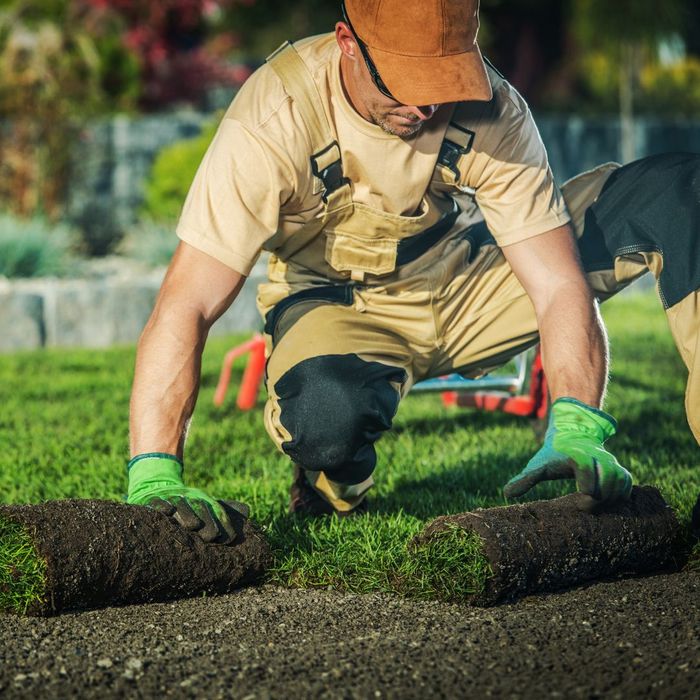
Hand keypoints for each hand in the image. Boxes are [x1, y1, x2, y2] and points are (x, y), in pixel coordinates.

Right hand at [127, 454, 248, 543]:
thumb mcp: (205, 502)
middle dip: (207, 522)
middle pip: (200, 509)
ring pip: (181, 505)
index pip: (217, 513)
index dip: (223, 525)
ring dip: (187, 514)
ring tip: (192, 525)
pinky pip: (158, 502)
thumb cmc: (187, 501)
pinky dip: (162, 506)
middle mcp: (190, 498)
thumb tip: (248, 511)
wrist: (158, 483)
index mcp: (204, 500)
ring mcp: (171, 498)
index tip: (228, 539)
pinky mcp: (153, 499)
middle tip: (210, 536)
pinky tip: (167, 512)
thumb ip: (225, 509)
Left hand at [504, 398, 632, 501]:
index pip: (587, 473)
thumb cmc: (552, 454)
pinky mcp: (617, 468)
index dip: (586, 492)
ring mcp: (609, 462)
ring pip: (620, 482)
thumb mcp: (538, 465)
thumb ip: (525, 479)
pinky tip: (608, 503)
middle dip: (598, 499)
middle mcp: (597, 458)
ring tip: (597, 506)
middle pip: (607, 483)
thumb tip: (506, 494)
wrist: (572, 435)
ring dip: (611, 498)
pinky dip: (622, 494)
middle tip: (585, 506)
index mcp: (577, 457)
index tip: (578, 503)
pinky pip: (628, 482)